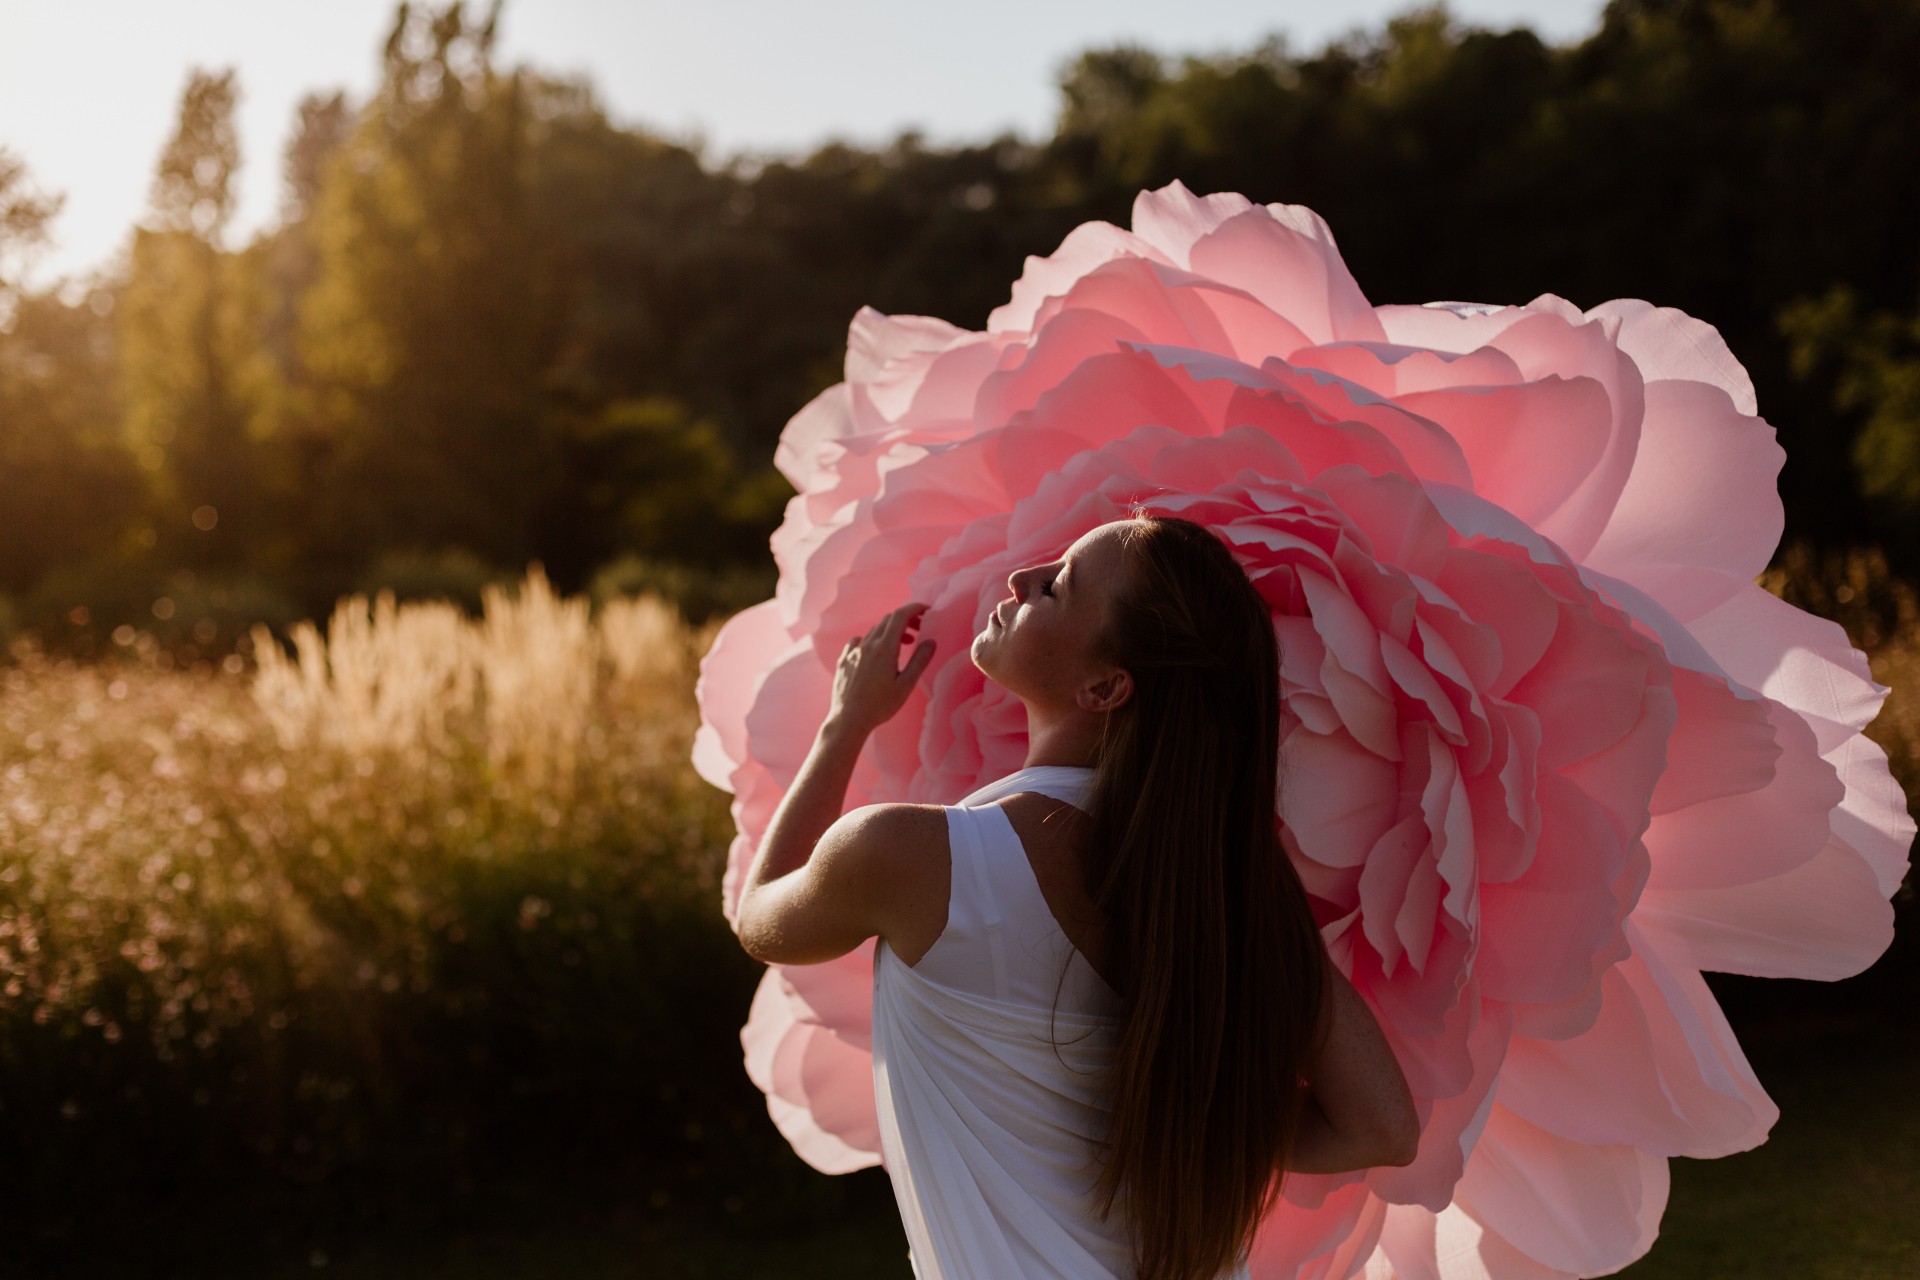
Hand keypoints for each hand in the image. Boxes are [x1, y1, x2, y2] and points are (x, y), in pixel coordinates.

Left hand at [829, 602, 936, 735]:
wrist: (849, 719)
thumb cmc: (880, 705)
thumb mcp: (906, 685)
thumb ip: (920, 661)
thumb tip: (931, 641)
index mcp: (885, 648)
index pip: (900, 616)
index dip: (915, 608)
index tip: (926, 610)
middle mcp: (867, 644)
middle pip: (888, 620)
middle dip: (905, 619)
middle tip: (919, 628)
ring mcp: (853, 651)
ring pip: (874, 630)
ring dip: (890, 631)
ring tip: (903, 644)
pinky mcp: (844, 659)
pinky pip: (858, 641)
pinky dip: (871, 640)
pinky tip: (874, 652)